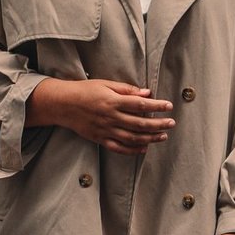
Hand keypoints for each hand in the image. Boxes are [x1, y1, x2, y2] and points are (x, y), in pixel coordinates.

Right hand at [27, 77, 174, 152]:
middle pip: (140, 123)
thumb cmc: (84, 91)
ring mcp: (105, 130)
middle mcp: (110, 117)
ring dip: (150, 138)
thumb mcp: (105, 84)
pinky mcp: (100, 139)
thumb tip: (146, 93)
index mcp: (112, 101)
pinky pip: (119, 148)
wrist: (63, 104)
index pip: (140, 105)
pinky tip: (144, 148)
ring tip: (162, 136)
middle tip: (171, 123)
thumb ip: (126, 90)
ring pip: (132, 138)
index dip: (157, 106)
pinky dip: (132, 150)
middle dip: (158, 124)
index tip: (169, 106)